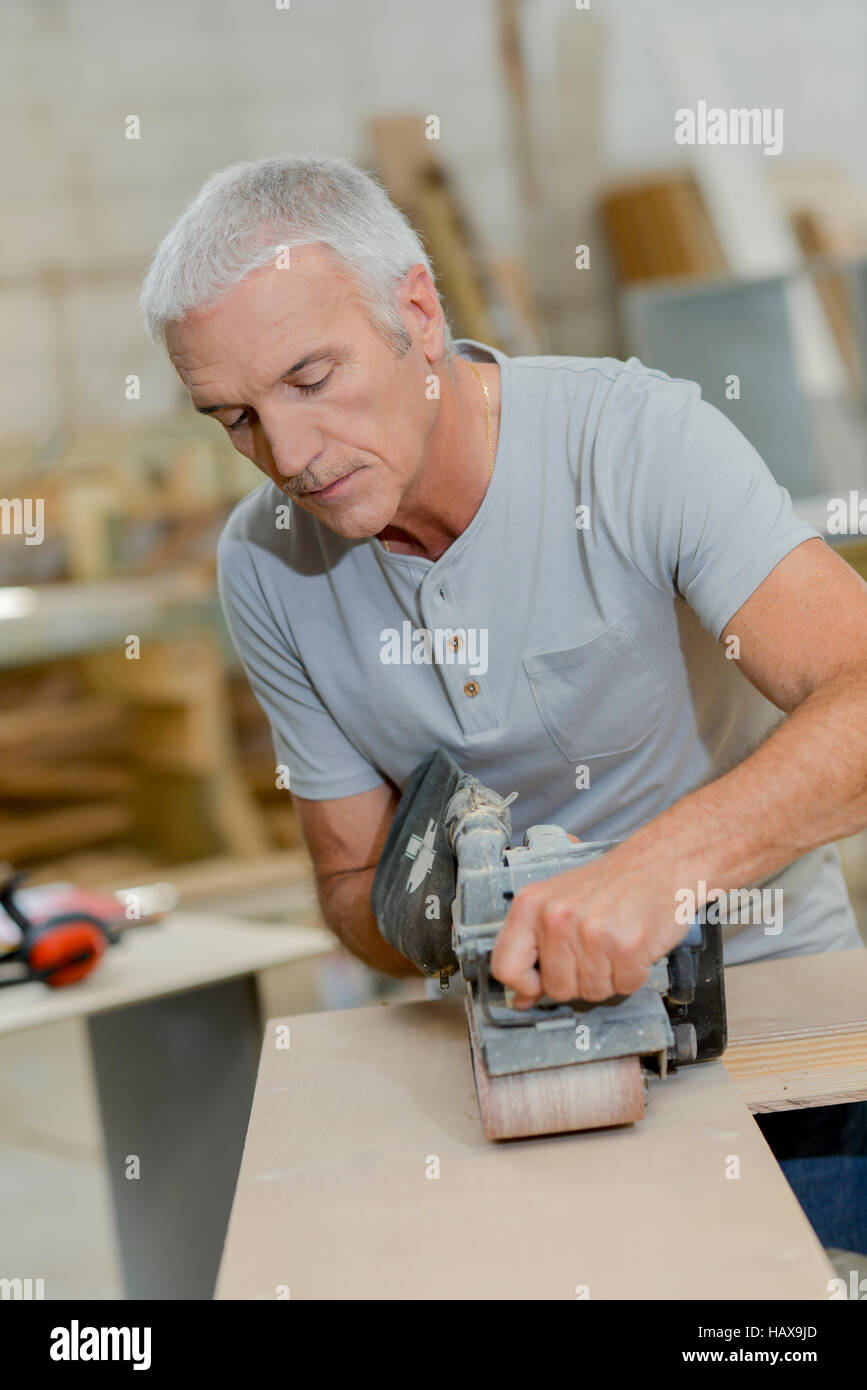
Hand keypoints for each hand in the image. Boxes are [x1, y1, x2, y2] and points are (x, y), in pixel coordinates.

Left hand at [490, 848, 685, 1007]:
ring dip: (609, 976)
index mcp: (531, 905)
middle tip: (594, 948)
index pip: (505, 967)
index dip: (524, 985)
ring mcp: (591, 932)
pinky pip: (625, 986)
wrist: (659, 863)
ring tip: (614, 942)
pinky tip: (633, 946)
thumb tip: (520, 998)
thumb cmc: (610, 884)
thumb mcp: (558, 902)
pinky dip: (634, 973)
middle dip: (578, 978)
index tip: (538, 984)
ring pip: (592, 991)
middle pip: (555, 988)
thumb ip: (534, 947)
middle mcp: (556, 918)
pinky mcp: (626, 945)